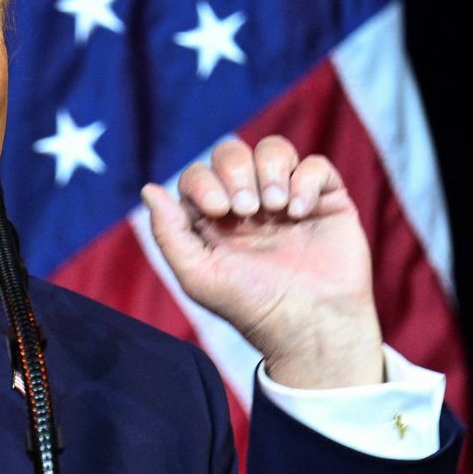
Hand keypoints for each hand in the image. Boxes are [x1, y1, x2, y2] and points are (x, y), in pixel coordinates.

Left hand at [140, 136, 382, 388]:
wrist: (310, 325)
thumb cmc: (250, 305)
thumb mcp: (198, 274)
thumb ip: (169, 232)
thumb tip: (148, 188)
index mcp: (214, 217)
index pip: (198, 174)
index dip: (204, 182)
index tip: (218, 210)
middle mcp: (249, 201)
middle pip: (231, 153)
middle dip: (236, 172)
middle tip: (248, 210)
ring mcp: (287, 198)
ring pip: (273, 149)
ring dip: (270, 169)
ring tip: (276, 207)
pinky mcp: (325, 200)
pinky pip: (315, 165)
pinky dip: (305, 180)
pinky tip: (300, 211)